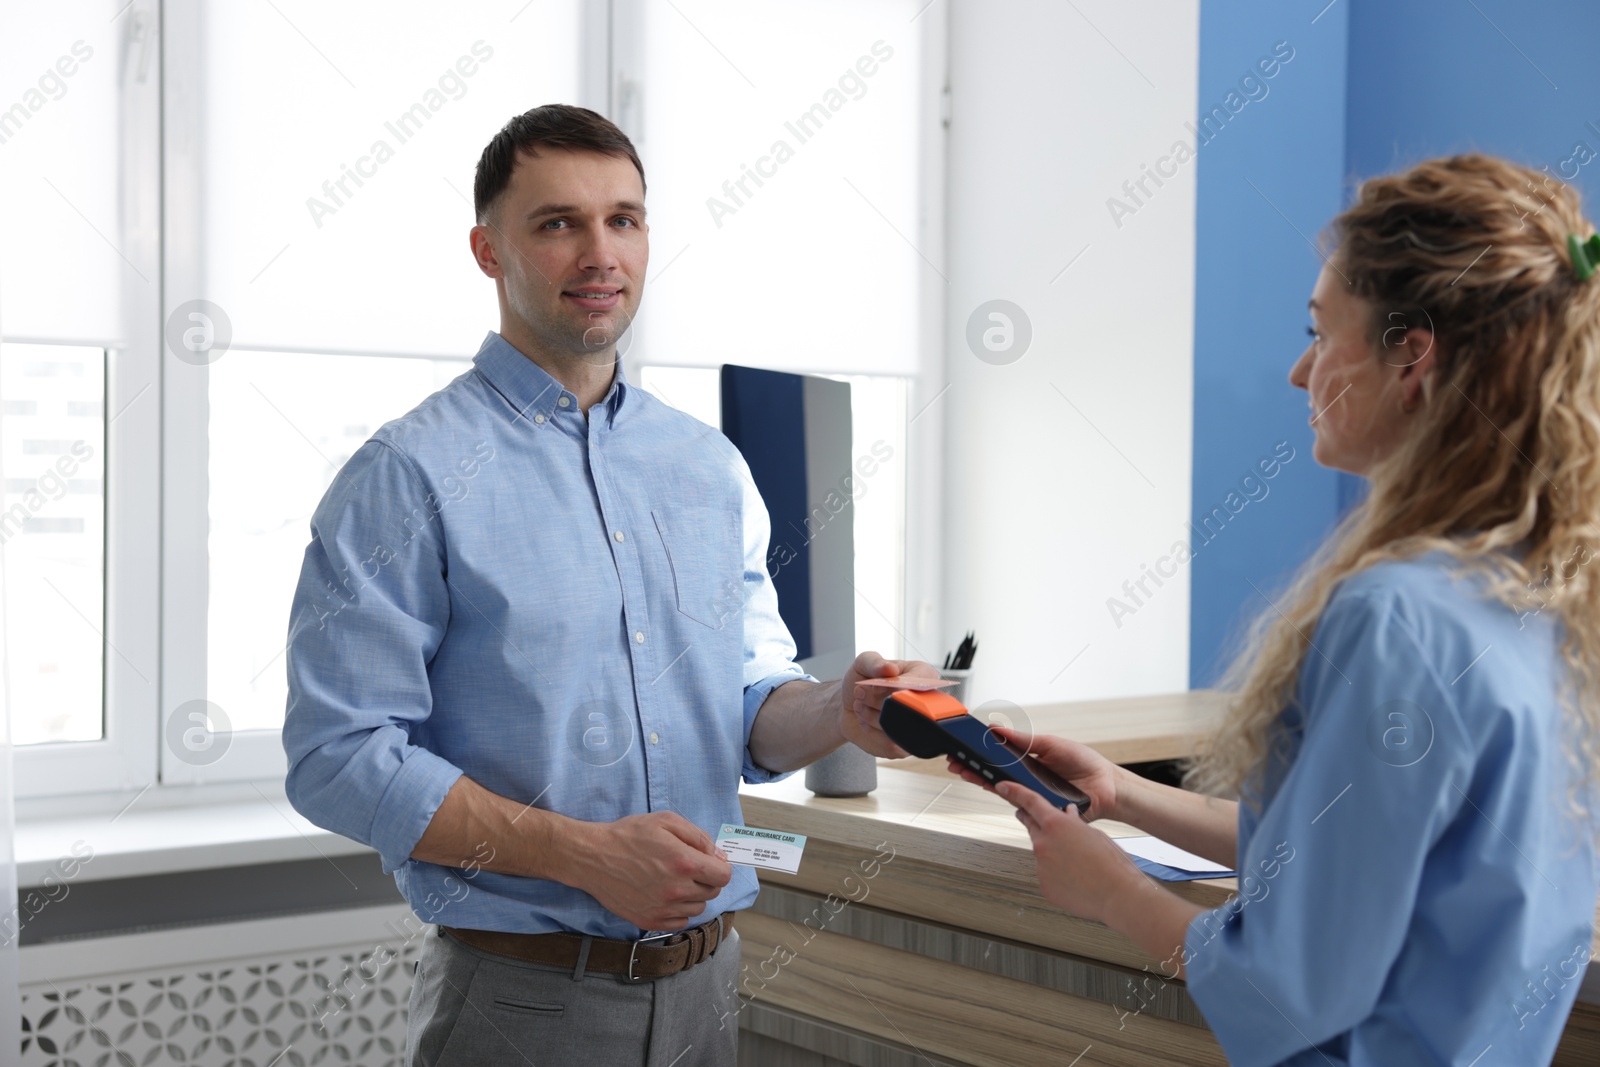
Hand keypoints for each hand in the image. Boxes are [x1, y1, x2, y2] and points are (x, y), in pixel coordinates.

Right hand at [568, 812, 731, 930]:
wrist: (593, 857)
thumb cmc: (628, 836)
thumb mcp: (666, 821)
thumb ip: (698, 836)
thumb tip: (718, 855)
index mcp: (684, 863)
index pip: (723, 876)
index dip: (720, 867)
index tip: (710, 862)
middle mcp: (677, 890)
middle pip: (712, 892)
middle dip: (706, 879)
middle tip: (688, 868)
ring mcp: (663, 909)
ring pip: (697, 908)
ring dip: (692, 895)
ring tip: (673, 880)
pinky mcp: (649, 921)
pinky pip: (679, 922)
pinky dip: (678, 910)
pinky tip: (664, 895)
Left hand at [841, 651, 940, 757]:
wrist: (849, 706)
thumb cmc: (862, 681)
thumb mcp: (864, 663)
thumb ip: (875, 662)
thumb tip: (890, 669)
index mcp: (923, 676)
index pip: (919, 684)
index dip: (893, 687)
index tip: (873, 684)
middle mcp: (926, 702)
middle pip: (909, 707)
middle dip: (877, 700)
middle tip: (860, 692)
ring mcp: (917, 727)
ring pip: (898, 726)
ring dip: (870, 715)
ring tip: (860, 704)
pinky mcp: (905, 746)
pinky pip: (891, 744)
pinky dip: (871, 731)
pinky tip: (865, 720)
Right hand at [944, 725, 1122, 821]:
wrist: (1107, 785)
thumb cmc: (1085, 764)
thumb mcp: (1051, 744)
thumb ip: (1024, 740)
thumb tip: (998, 730)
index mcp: (1028, 764)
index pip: (998, 761)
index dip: (979, 756)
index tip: (962, 749)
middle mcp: (1028, 782)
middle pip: (994, 777)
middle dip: (972, 769)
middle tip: (955, 763)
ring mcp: (1033, 797)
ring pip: (1003, 791)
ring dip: (983, 781)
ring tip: (966, 772)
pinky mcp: (1042, 809)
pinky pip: (1022, 803)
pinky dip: (1008, 795)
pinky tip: (994, 787)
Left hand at [995, 779, 1150, 925]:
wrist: (1118, 895)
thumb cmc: (1112, 864)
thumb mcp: (1095, 834)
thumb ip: (1075, 823)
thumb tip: (1068, 816)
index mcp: (1057, 825)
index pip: (1031, 802)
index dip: (1015, 792)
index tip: (1004, 787)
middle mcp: (1043, 843)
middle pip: (1031, 826)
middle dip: (1031, 820)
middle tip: (1032, 818)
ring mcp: (1041, 866)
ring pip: (1042, 854)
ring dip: (1052, 853)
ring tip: (1077, 862)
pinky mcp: (1044, 886)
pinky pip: (1046, 875)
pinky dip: (1056, 874)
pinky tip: (1075, 879)